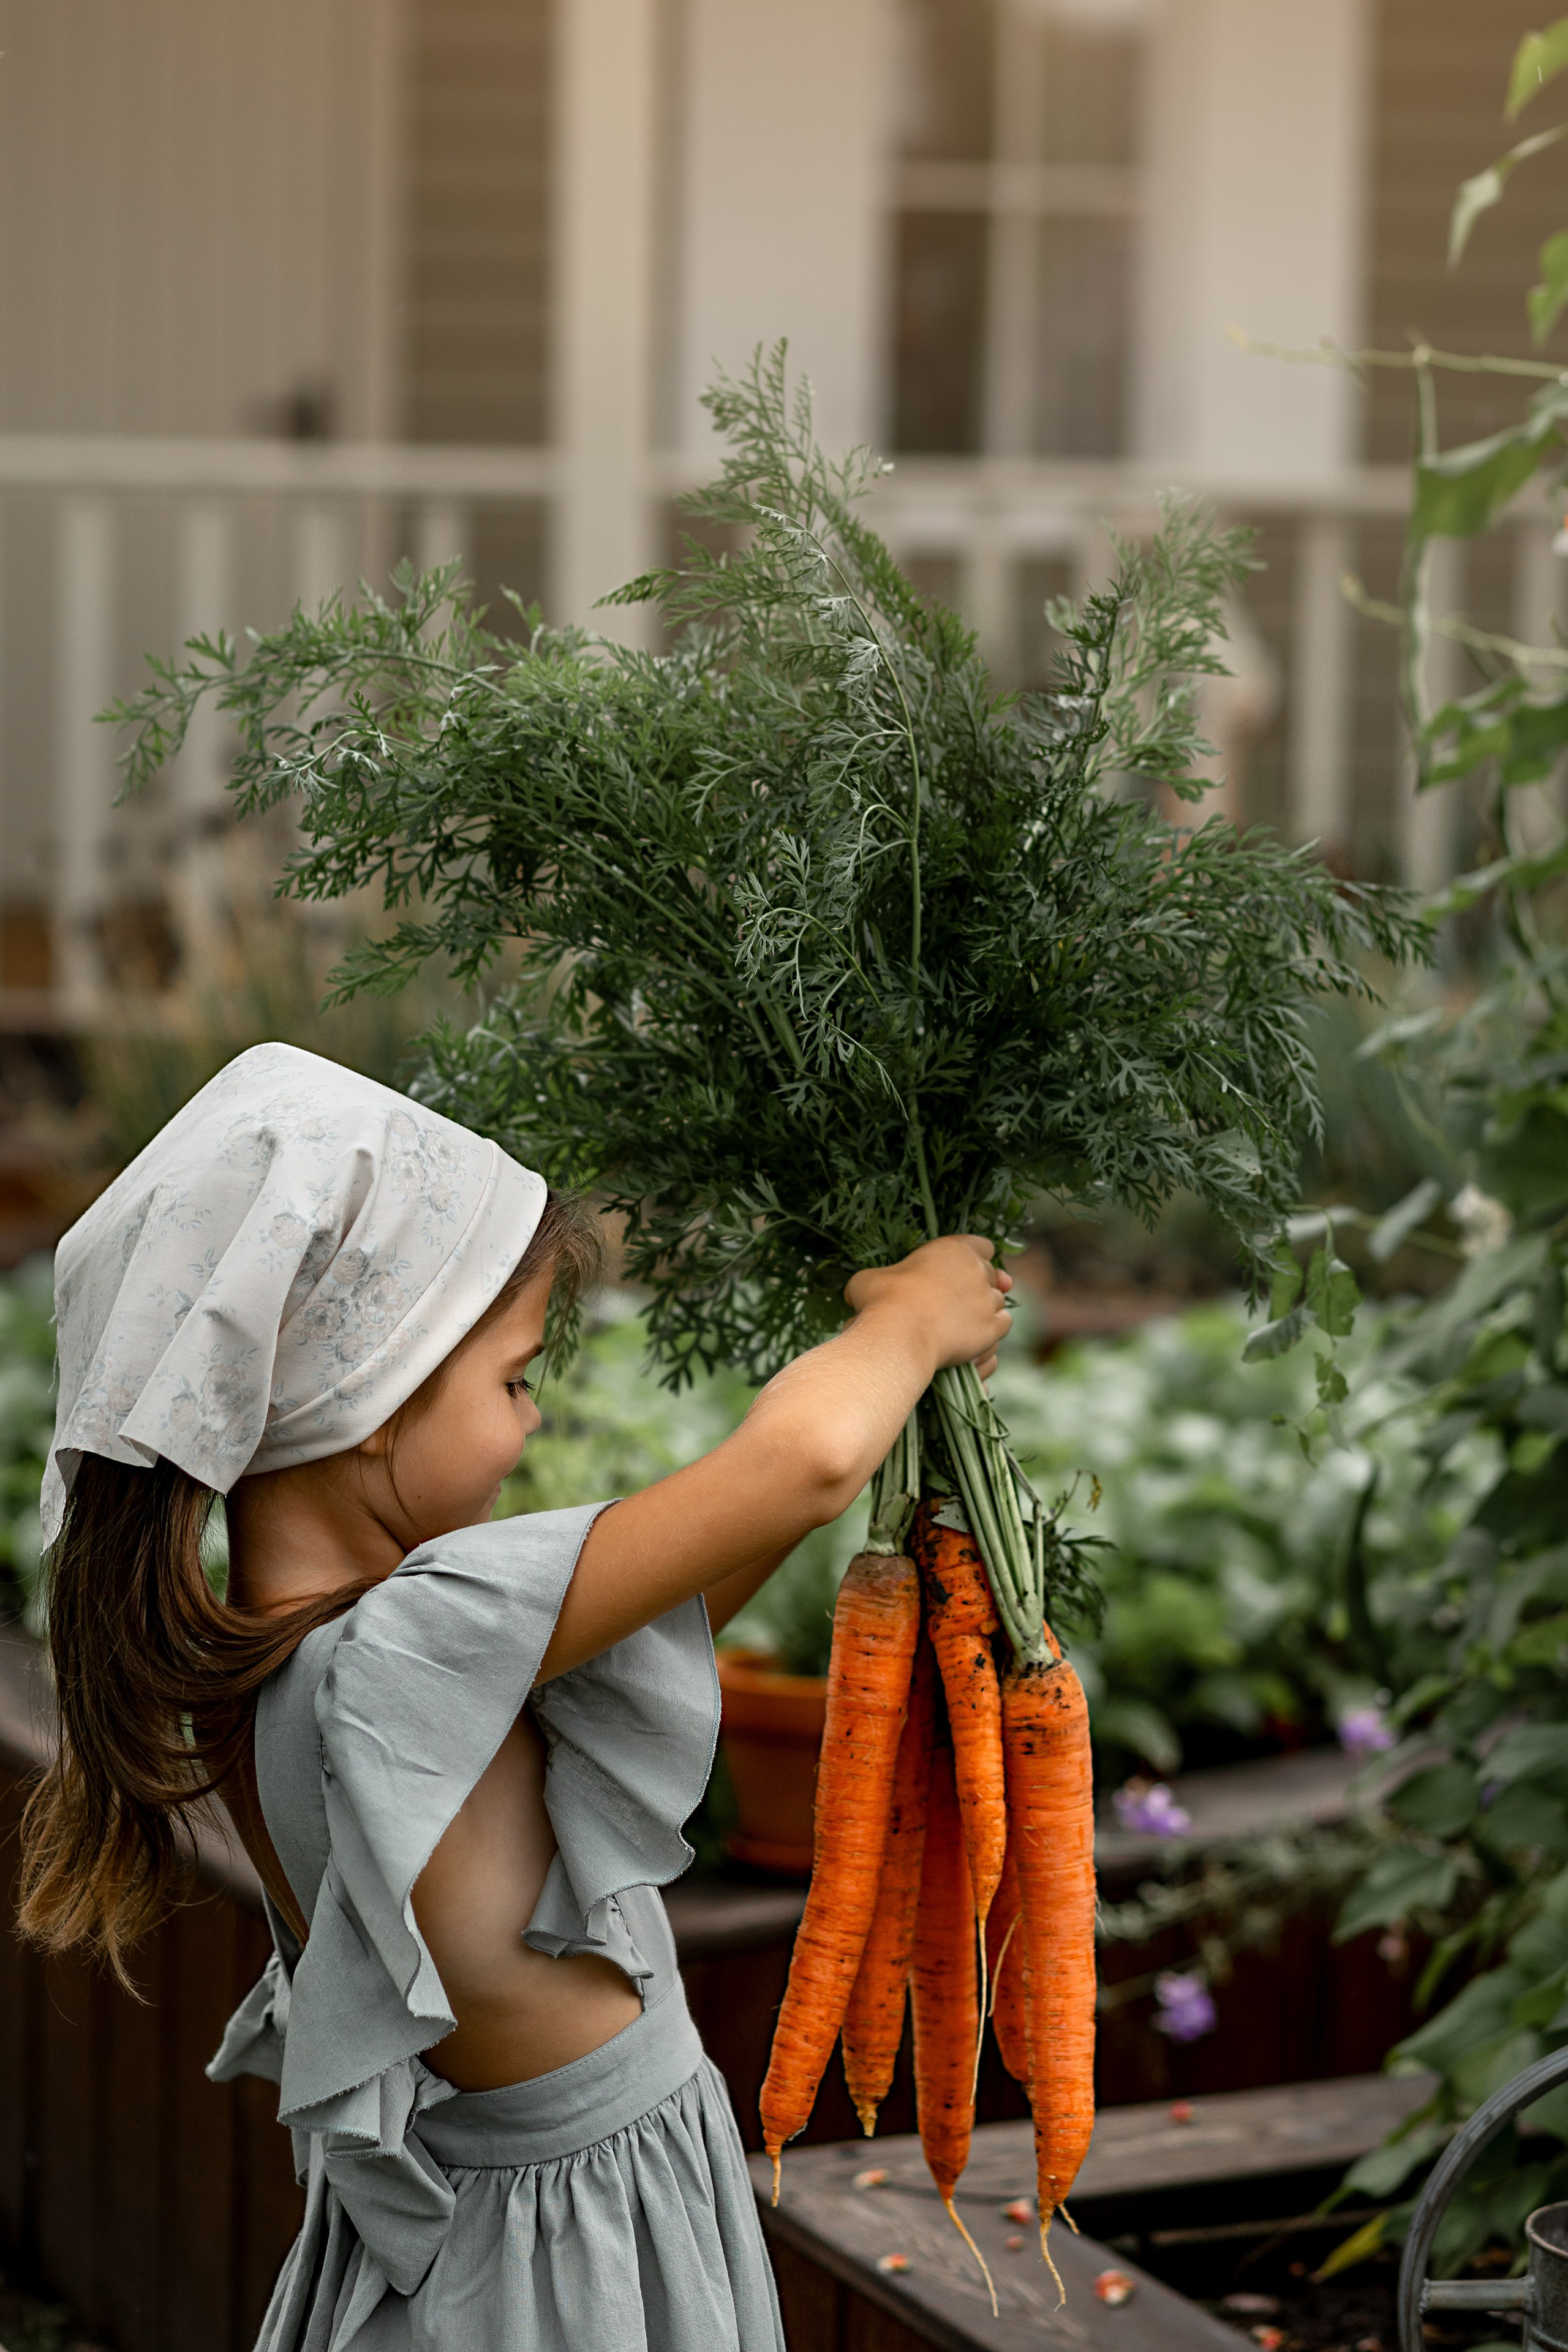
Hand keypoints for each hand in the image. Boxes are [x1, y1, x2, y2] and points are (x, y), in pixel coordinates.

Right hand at [844, 1235, 1013, 1381]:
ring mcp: (986, 1298)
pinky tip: (982, 1336)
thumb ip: (874, 1281)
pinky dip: (994, 1329)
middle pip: (991, 1273)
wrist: (899, 1333)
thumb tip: (853, 1295)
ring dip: (987, 1308)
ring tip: (969, 1321)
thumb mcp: (866, 1282)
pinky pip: (1003, 1323)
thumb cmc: (881, 1301)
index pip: (982, 1245)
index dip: (978, 1256)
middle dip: (983, 1284)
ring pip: (998, 1300)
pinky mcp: (992, 1326)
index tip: (975, 1268)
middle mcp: (975, 1269)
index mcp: (951, 1249)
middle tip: (971, 1298)